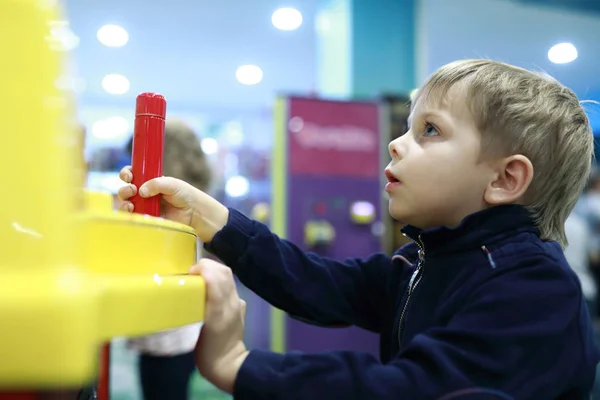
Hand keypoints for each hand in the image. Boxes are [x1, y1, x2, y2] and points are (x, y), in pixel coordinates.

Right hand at [117, 166, 228, 241]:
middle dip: (125, 189)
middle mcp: (145, 194)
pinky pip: (134, 217)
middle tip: (132, 190)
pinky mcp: (147, 219)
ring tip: (131, 203)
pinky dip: (129, 214)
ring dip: (124, 202)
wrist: (195, 212)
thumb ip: (156, 184)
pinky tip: (133, 210)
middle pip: (126, 190)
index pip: (133, 175)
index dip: (127, 173)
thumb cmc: (185, 195)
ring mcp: (145, 207)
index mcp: (150, 181)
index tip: (128, 175)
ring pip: (127, 204)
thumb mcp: (172, 184)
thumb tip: (141, 190)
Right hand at [190, 259, 248, 393]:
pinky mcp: (240, 306)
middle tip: (192, 272)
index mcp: (219, 311)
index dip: (203, 269)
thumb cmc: (208, 352)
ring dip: (214, 271)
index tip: (189, 273)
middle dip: (208, 266)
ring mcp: (238, 304)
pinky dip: (219, 279)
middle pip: (224, 272)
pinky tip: (209, 286)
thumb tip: (186, 288)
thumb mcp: (195, 333)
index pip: (216, 279)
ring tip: (199, 276)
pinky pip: (230, 285)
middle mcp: (232, 303)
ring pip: (228, 277)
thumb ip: (193, 310)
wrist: (229, 365)